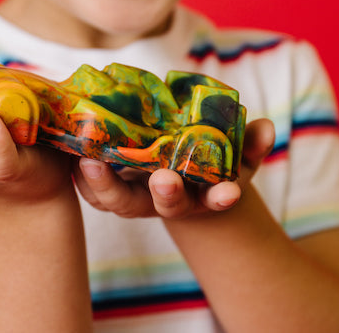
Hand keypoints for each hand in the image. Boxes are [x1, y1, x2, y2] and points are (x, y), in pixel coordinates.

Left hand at [73, 118, 274, 218]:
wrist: (175, 165)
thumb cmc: (210, 156)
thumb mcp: (237, 151)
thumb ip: (251, 143)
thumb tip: (266, 130)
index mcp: (198, 194)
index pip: (212, 200)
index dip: (221, 198)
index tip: (232, 191)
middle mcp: (164, 200)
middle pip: (163, 206)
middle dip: (165, 195)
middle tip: (164, 178)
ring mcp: (135, 194)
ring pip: (118, 201)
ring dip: (104, 185)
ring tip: (91, 162)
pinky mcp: (110, 182)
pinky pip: (92, 188)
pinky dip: (81, 176)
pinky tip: (71, 153)